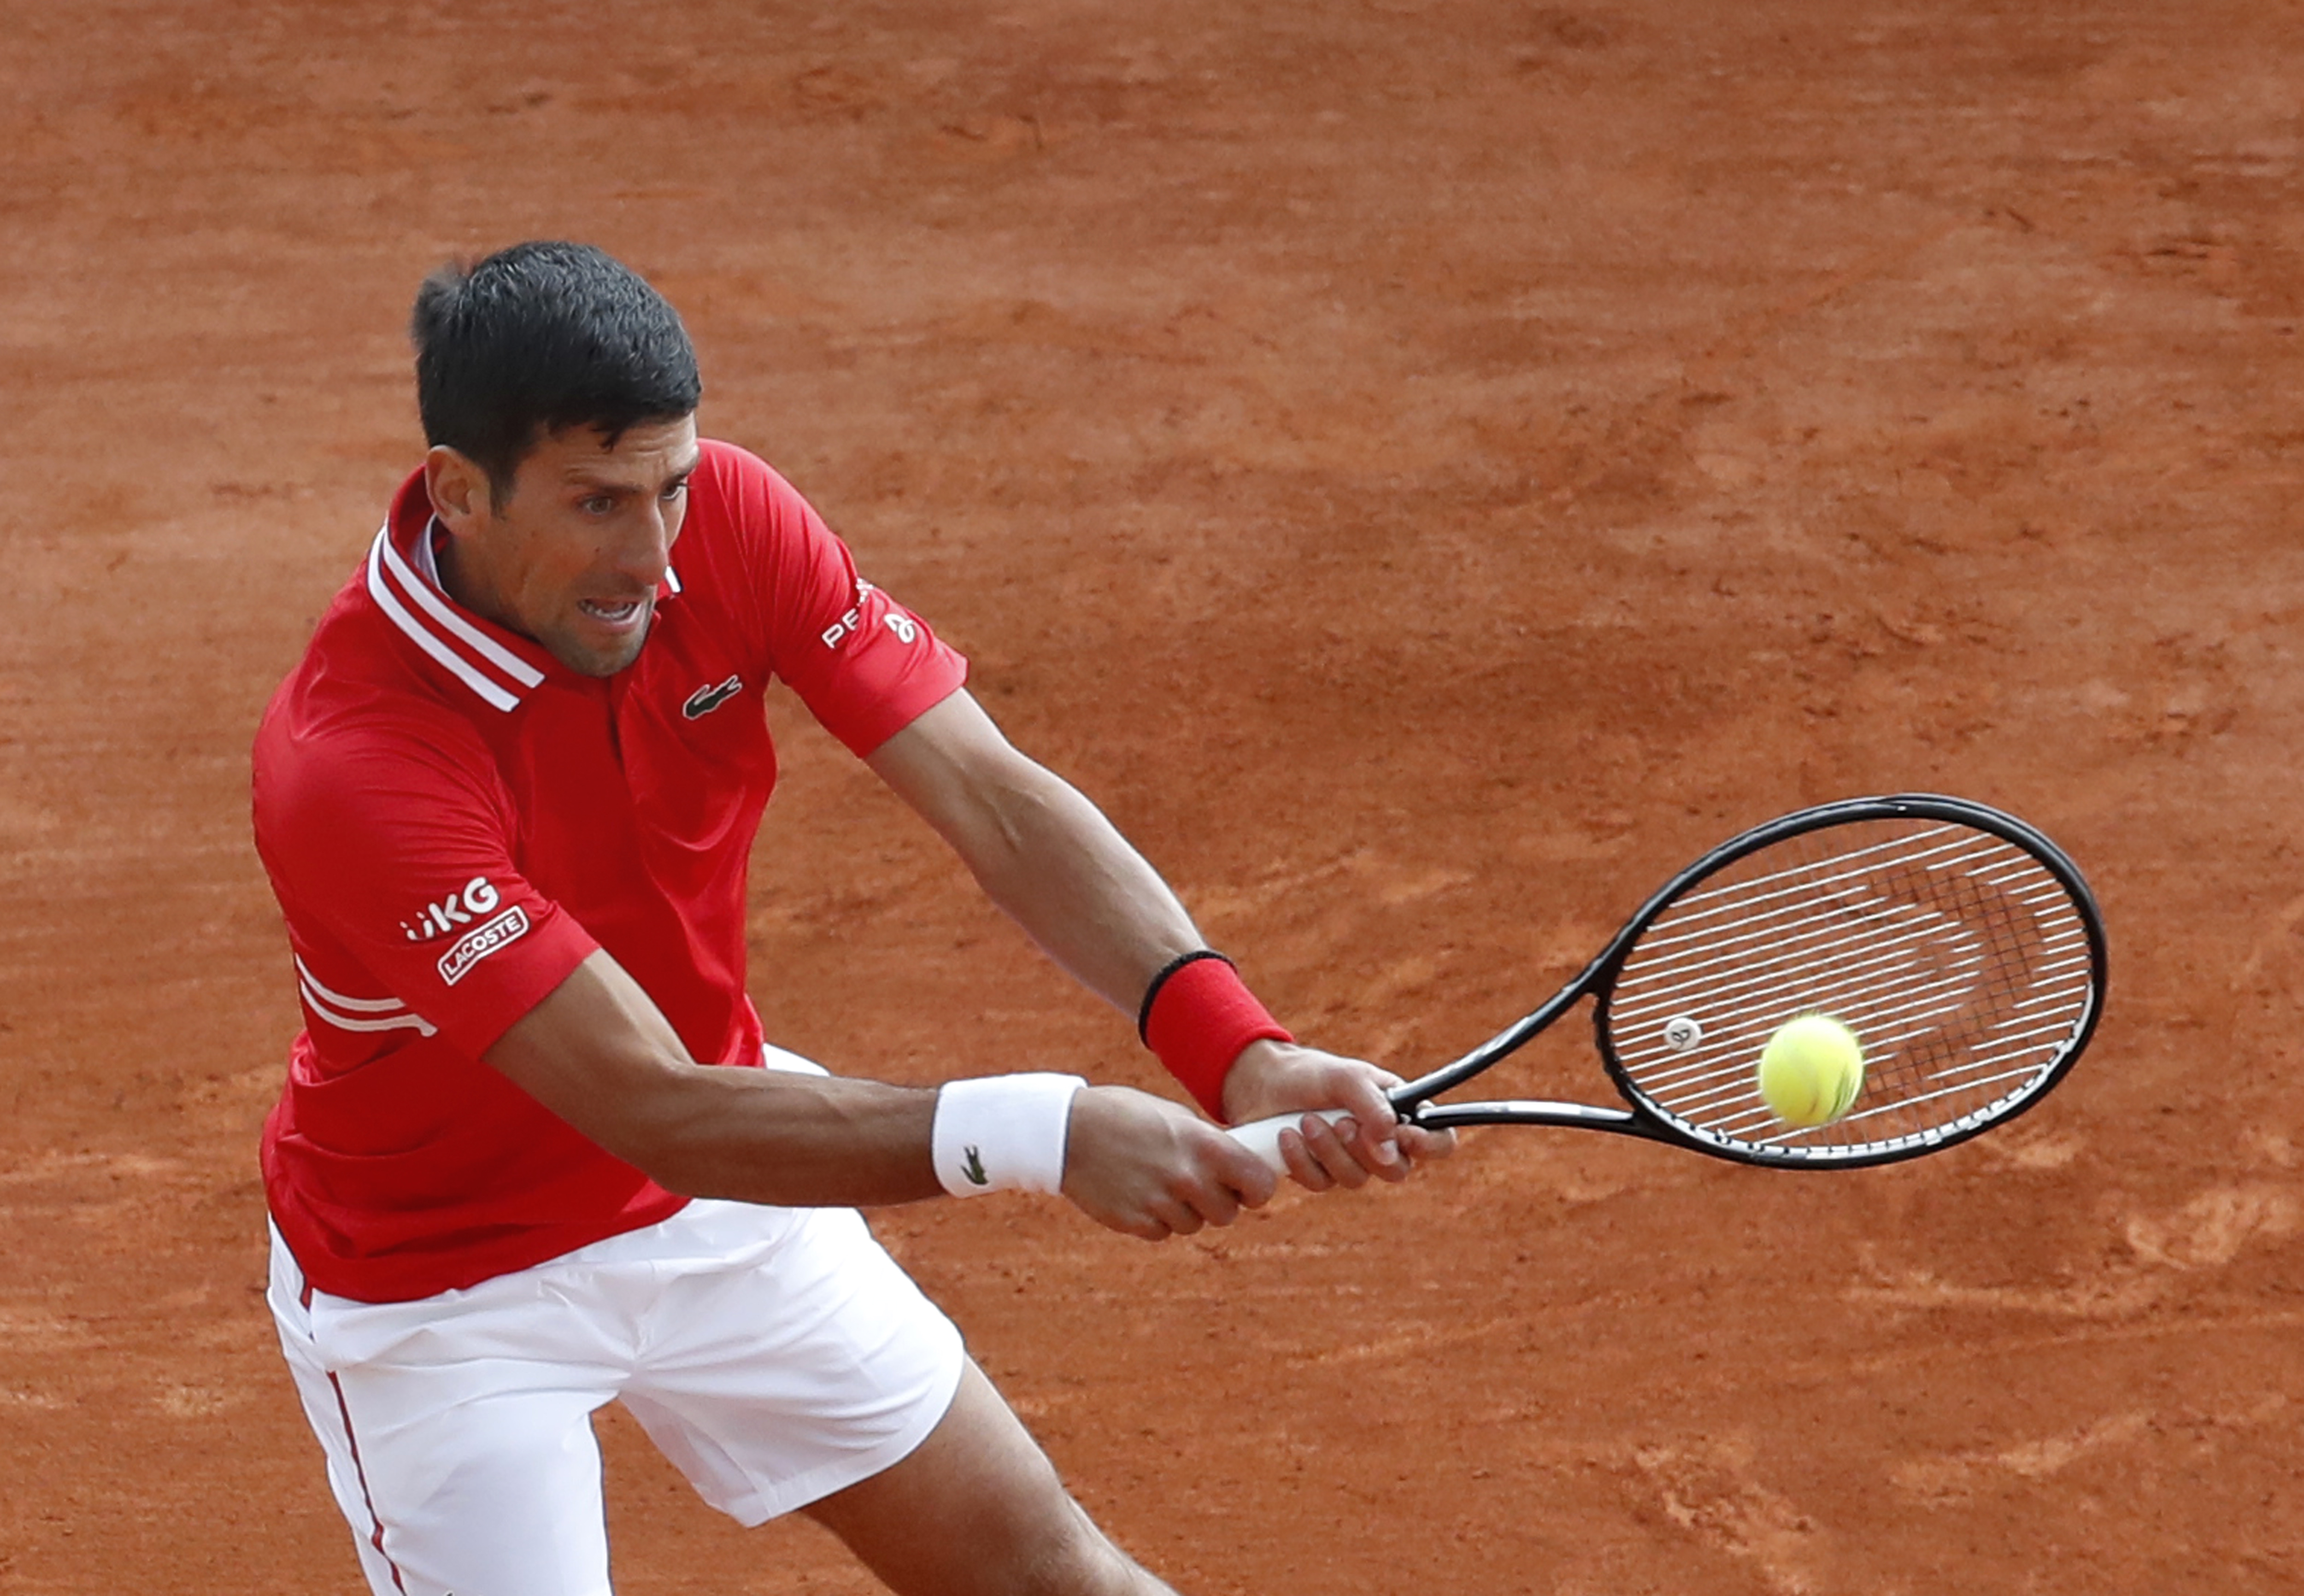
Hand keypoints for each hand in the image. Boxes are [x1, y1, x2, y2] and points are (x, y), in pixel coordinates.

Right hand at [1062, 1085, 1278, 1240]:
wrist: (1068, 1130)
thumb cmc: (1125, 1114)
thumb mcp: (1176, 1117)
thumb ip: (1209, 1145)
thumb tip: (1238, 1166)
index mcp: (1205, 1146)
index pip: (1260, 1185)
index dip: (1256, 1188)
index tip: (1247, 1186)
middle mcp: (1188, 1178)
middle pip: (1228, 1213)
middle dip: (1217, 1201)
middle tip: (1195, 1181)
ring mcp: (1162, 1204)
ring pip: (1194, 1224)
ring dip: (1184, 1210)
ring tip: (1158, 1179)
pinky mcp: (1136, 1223)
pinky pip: (1162, 1231)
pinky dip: (1155, 1218)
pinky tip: (1138, 1191)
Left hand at [1219, 1039, 1457, 1191]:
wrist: (1262, 1081)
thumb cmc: (1312, 1073)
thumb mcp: (1347, 1078)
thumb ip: (1375, 1109)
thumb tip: (1391, 1152)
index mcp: (1399, 1113)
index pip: (1439, 1140)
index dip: (1430, 1145)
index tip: (1403, 1136)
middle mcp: (1380, 1141)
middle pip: (1397, 1170)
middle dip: (1364, 1148)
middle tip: (1340, 1122)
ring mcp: (1350, 1161)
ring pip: (1355, 1179)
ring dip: (1329, 1150)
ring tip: (1306, 1121)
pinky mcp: (1319, 1173)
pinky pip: (1320, 1183)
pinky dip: (1302, 1160)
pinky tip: (1286, 1136)